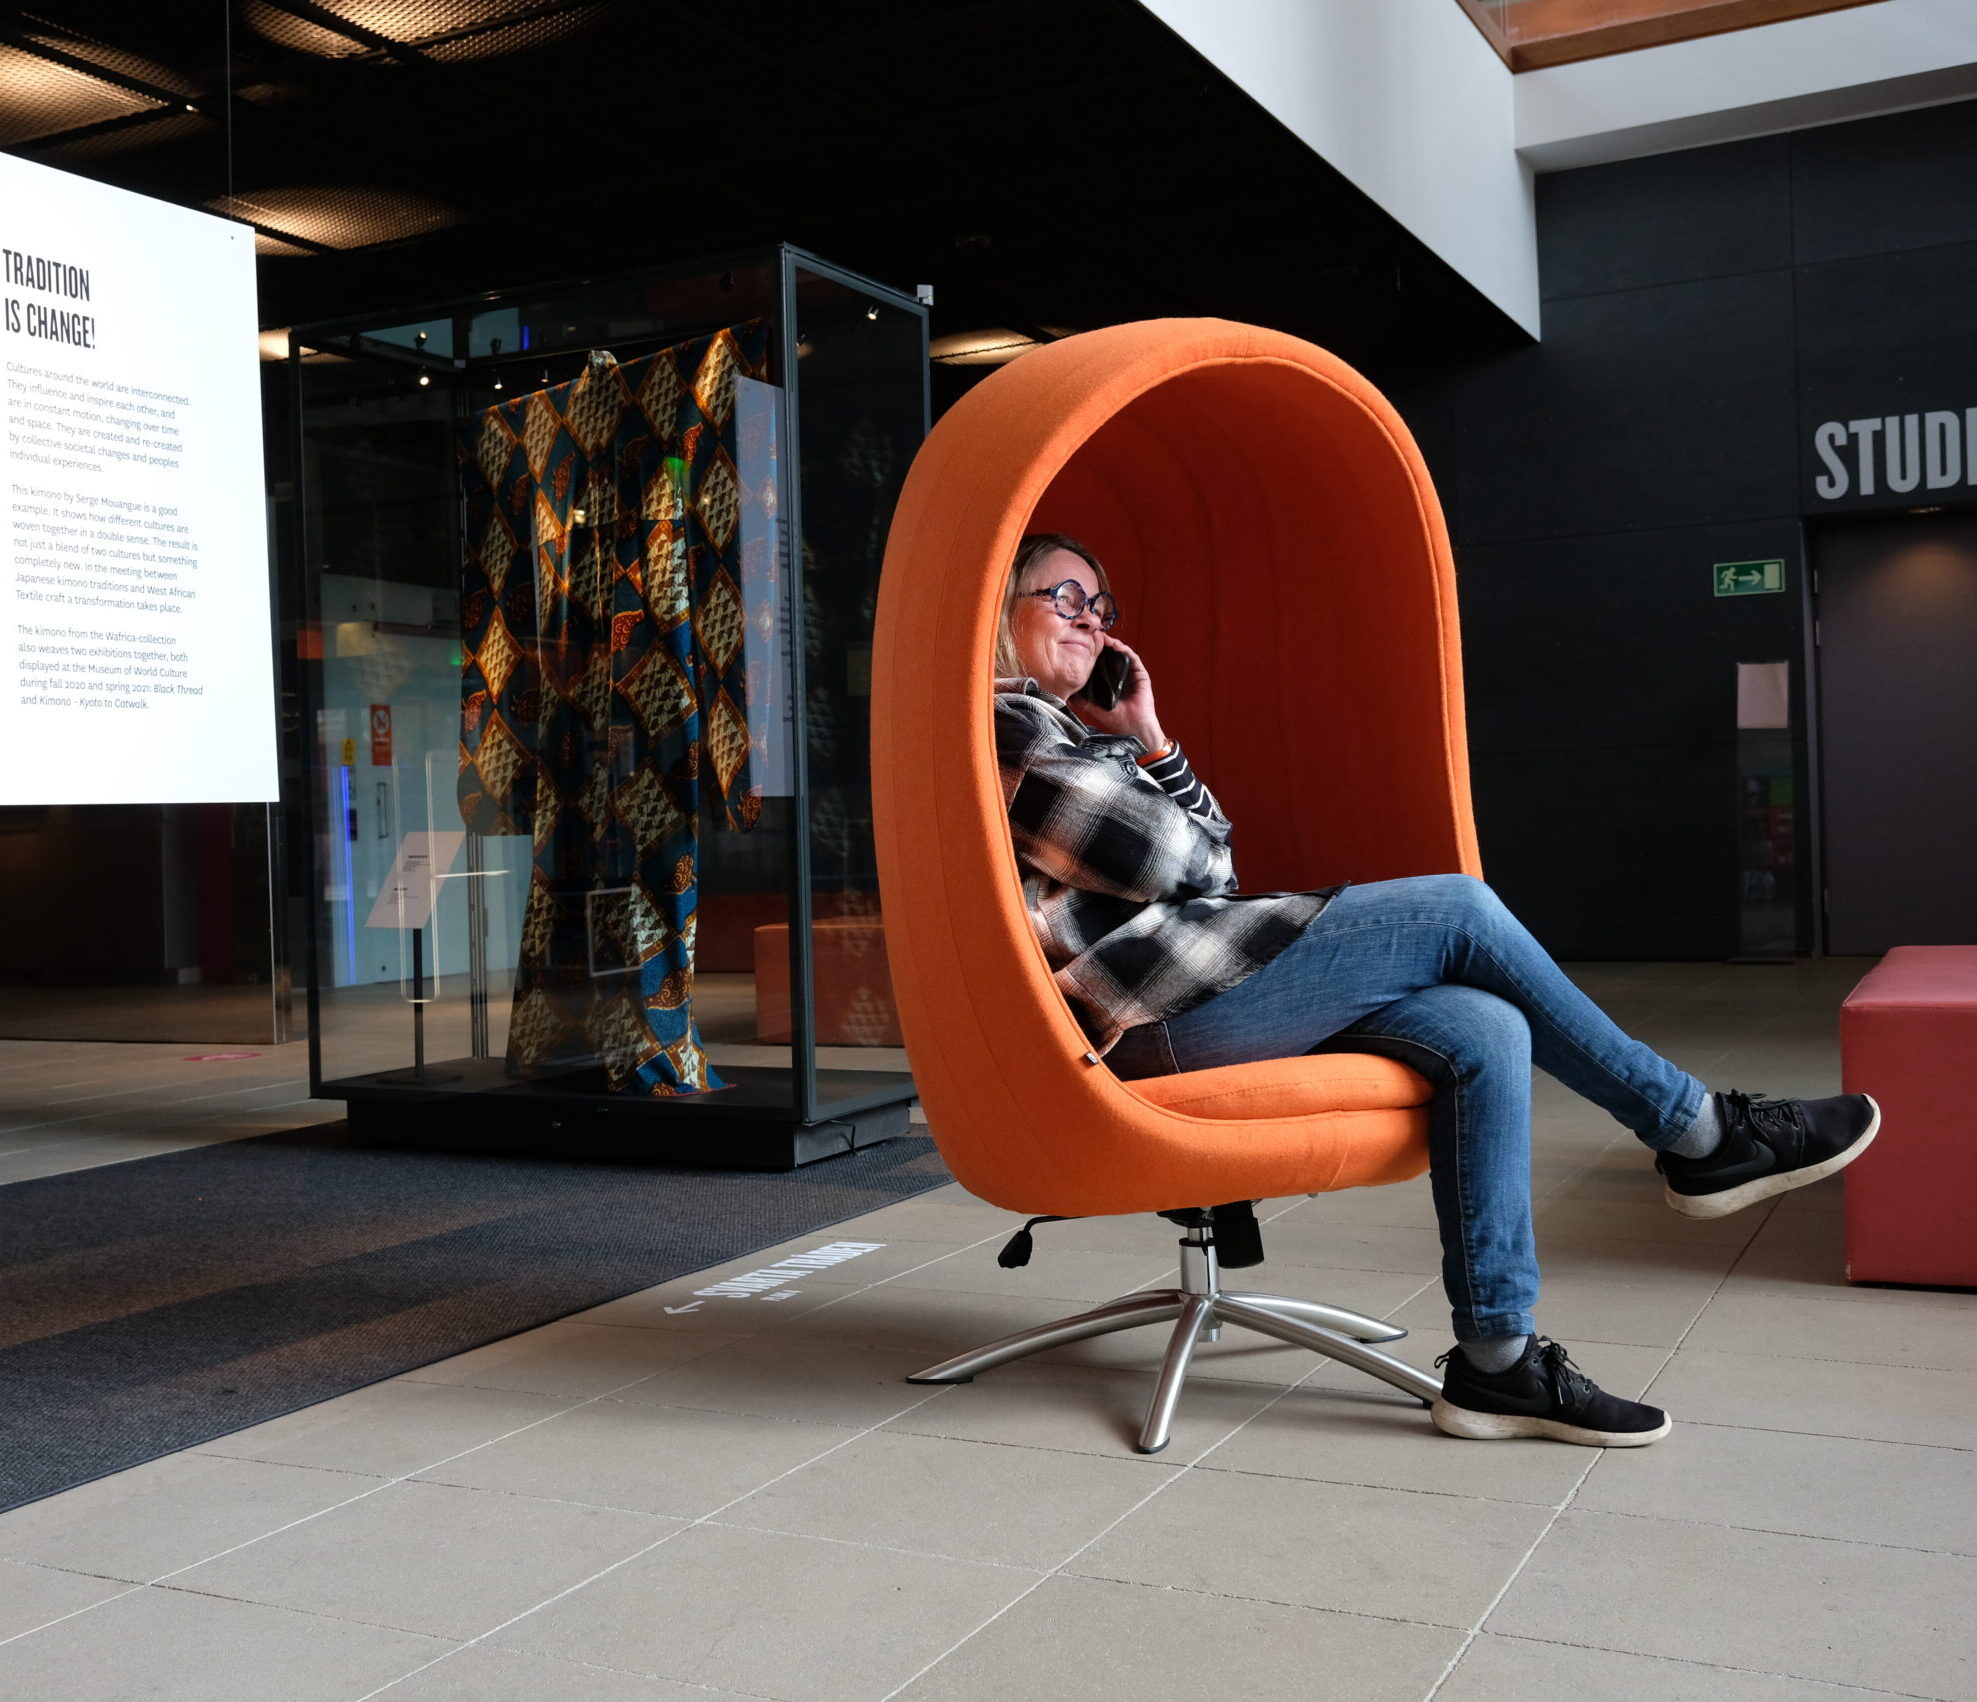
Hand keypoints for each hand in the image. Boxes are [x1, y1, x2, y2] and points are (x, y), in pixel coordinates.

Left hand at [1075, 634, 1166, 752]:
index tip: (1084, 646)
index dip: (1094, 655)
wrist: (1134, 728)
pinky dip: (1125, 650)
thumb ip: (1082, 701)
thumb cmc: (1117, 721)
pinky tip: (1116, 645)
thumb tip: (1066, 694)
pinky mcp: (1141, 676)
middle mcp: (1122, 678)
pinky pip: (1134, 659)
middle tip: (1092, 636)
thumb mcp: (1094, 709)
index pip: (1102, 665)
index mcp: (1111, 684)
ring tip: (1103, 638)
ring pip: (1122, 655)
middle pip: (1112, 657)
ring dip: (1113, 644)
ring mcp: (1132, 676)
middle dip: (1102, 646)